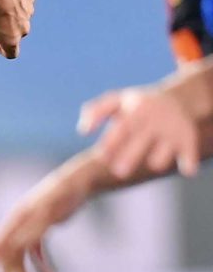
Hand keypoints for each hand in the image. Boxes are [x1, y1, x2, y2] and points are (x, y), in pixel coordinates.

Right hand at [0, 170, 83, 271]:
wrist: (78, 181)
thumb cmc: (63, 193)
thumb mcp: (49, 212)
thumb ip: (34, 229)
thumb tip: (16, 247)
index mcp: (14, 220)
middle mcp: (18, 225)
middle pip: (7, 257)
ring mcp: (29, 227)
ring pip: (21, 258)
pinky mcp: (41, 228)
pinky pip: (36, 254)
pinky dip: (42, 268)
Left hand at [78, 86, 200, 177]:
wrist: (178, 100)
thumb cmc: (137, 105)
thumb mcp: (116, 101)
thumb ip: (96, 112)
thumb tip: (82, 131)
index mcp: (135, 112)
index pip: (122, 128)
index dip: (111, 142)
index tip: (101, 156)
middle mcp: (154, 121)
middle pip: (140, 143)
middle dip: (129, 158)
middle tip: (118, 171)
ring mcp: (173, 132)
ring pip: (163, 154)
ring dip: (156, 161)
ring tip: (151, 161)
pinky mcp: (189, 141)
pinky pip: (189, 158)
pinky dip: (188, 165)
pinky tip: (185, 169)